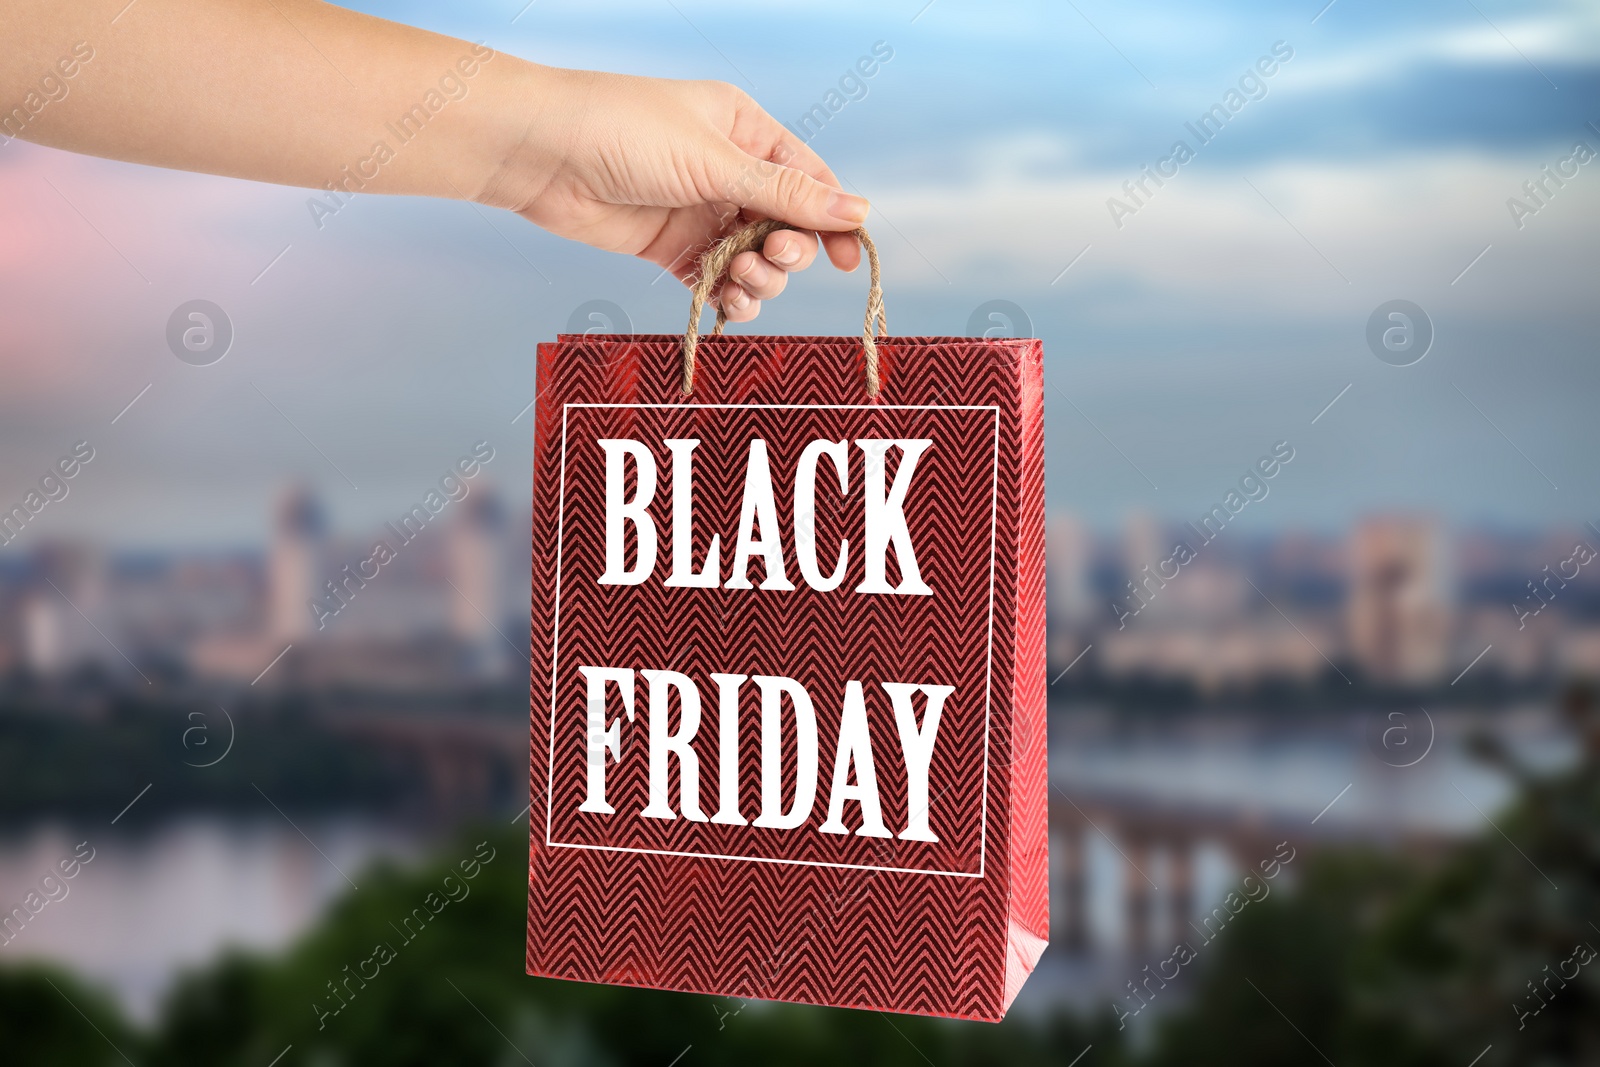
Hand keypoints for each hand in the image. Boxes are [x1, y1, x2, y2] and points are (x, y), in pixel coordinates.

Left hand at [479, 68, 869, 322]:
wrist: (541, 154)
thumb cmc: (623, 132)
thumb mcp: (716, 162)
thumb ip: (786, 195)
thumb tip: (858, 211)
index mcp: (744, 130)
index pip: (808, 179)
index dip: (833, 221)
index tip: (850, 260)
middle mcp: (727, 170)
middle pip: (785, 227)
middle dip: (787, 252)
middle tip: (769, 259)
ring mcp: (699, 211)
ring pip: (753, 259)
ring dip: (759, 279)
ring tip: (742, 281)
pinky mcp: (671, 248)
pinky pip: (716, 280)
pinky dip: (727, 297)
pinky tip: (726, 305)